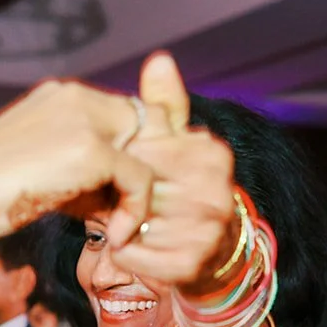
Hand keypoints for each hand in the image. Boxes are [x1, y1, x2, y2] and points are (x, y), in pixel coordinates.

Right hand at [0, 75, 161, 245]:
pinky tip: (115, 235)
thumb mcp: (30, 166)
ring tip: (115, 227)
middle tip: (119, 212)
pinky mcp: (90, 151)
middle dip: (137, 171)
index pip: (119, 116)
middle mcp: (74, 97)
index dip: (125, 154)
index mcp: (58, 96)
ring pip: (143, 152)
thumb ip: (69, 164)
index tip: (111, 197)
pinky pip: (138, 178)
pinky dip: (134, 210)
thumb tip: (104, 194)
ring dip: (136, 194)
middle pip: (140, 127)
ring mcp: (83, 121)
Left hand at [108, 53, 239, 288]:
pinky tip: (126, 244)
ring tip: (121, 222)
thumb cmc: (179, 189)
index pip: (147, 152)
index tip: (117, 169)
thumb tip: (159, 60)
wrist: (207, 250)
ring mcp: (206, 231)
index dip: (124, 163)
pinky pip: (135, 257)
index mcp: (211, 154)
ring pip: (135, 224)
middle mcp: (216, 192)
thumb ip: (165, 106)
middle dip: (119, 195)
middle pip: (140, 190)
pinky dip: (121, 253)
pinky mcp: (189, 265)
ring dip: (117, 225)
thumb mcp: (174, 144)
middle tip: (111, 199)